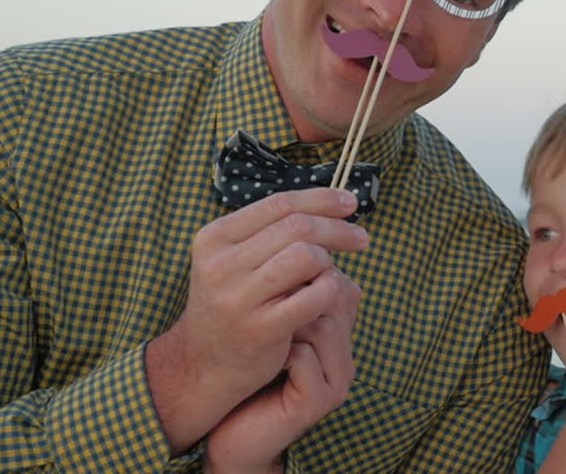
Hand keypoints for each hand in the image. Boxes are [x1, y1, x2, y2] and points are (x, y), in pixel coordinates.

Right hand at [146, 188, 368, 451]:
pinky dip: (330, 290)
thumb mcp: (234, 261)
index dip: (321, 200)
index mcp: (215, 237)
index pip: (280, 204)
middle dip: (338, 229)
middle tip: (362, 239)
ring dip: (329, 263)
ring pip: (307, 256)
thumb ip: (270, 233)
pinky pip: (315, 295)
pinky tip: (330, 297)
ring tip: (331, 273)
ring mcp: (239, 297)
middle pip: (298, 227)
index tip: (351, 203)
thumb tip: (332, 204)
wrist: (202, 365)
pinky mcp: (261, 329)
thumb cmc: (232, 304)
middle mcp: (222, 264)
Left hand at [203, 277, 360, 473]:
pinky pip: (304, 357)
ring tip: (264, 332)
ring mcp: (336, 381)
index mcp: (339, 338)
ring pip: (321, 325)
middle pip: (334, 300)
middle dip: (294, 295)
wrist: (233, 434)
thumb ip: (287, 303)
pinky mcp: (317, 402)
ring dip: (285, 322)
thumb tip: (282, 253)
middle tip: (264, 305)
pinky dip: (280, 351)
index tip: (271, 286)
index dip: (305, 279)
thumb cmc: (249, 376)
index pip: (341, 287)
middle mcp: (345, 358)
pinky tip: (264, 358)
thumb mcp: (272, 334)